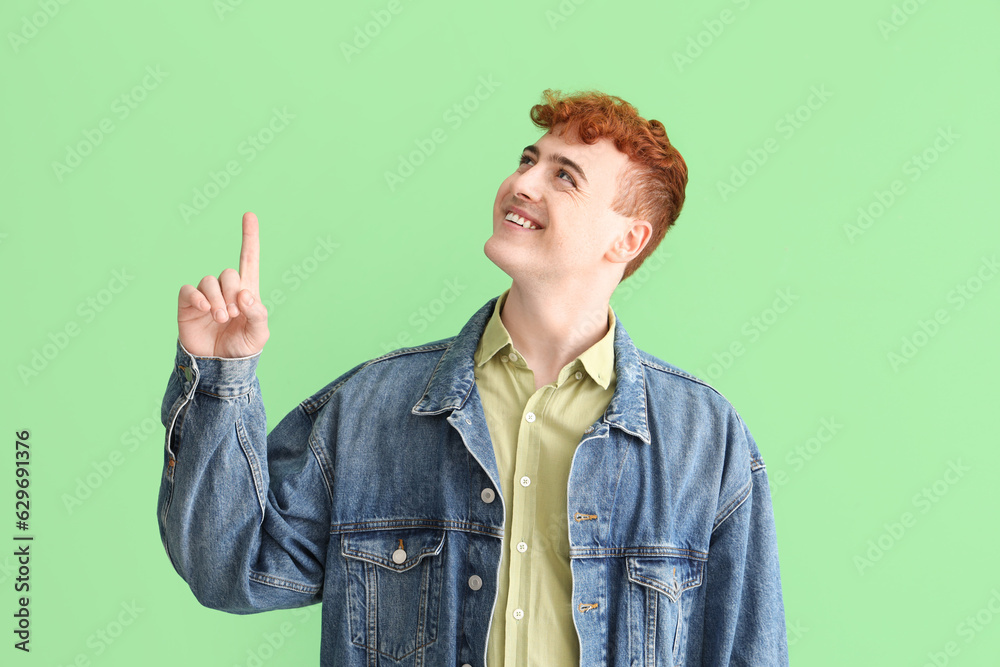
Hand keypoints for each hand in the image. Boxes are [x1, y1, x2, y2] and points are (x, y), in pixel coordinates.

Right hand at [177, 212, 269, 357]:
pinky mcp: (189, 304)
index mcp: (247, 292)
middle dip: (233, 292)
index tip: (249, 215)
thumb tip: (245, 294)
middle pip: (228, 273)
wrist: (219, 367)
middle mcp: (226, 290)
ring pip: (210, 281)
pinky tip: (206, 310)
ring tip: (222, 318)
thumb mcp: (259, 334)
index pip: (249, 260)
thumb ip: (258, 314)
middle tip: (234, 314)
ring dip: (217, 299)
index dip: (249, 237)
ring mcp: (207, 296)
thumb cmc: (242, 348)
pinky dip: (199, 298)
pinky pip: (190, 291)